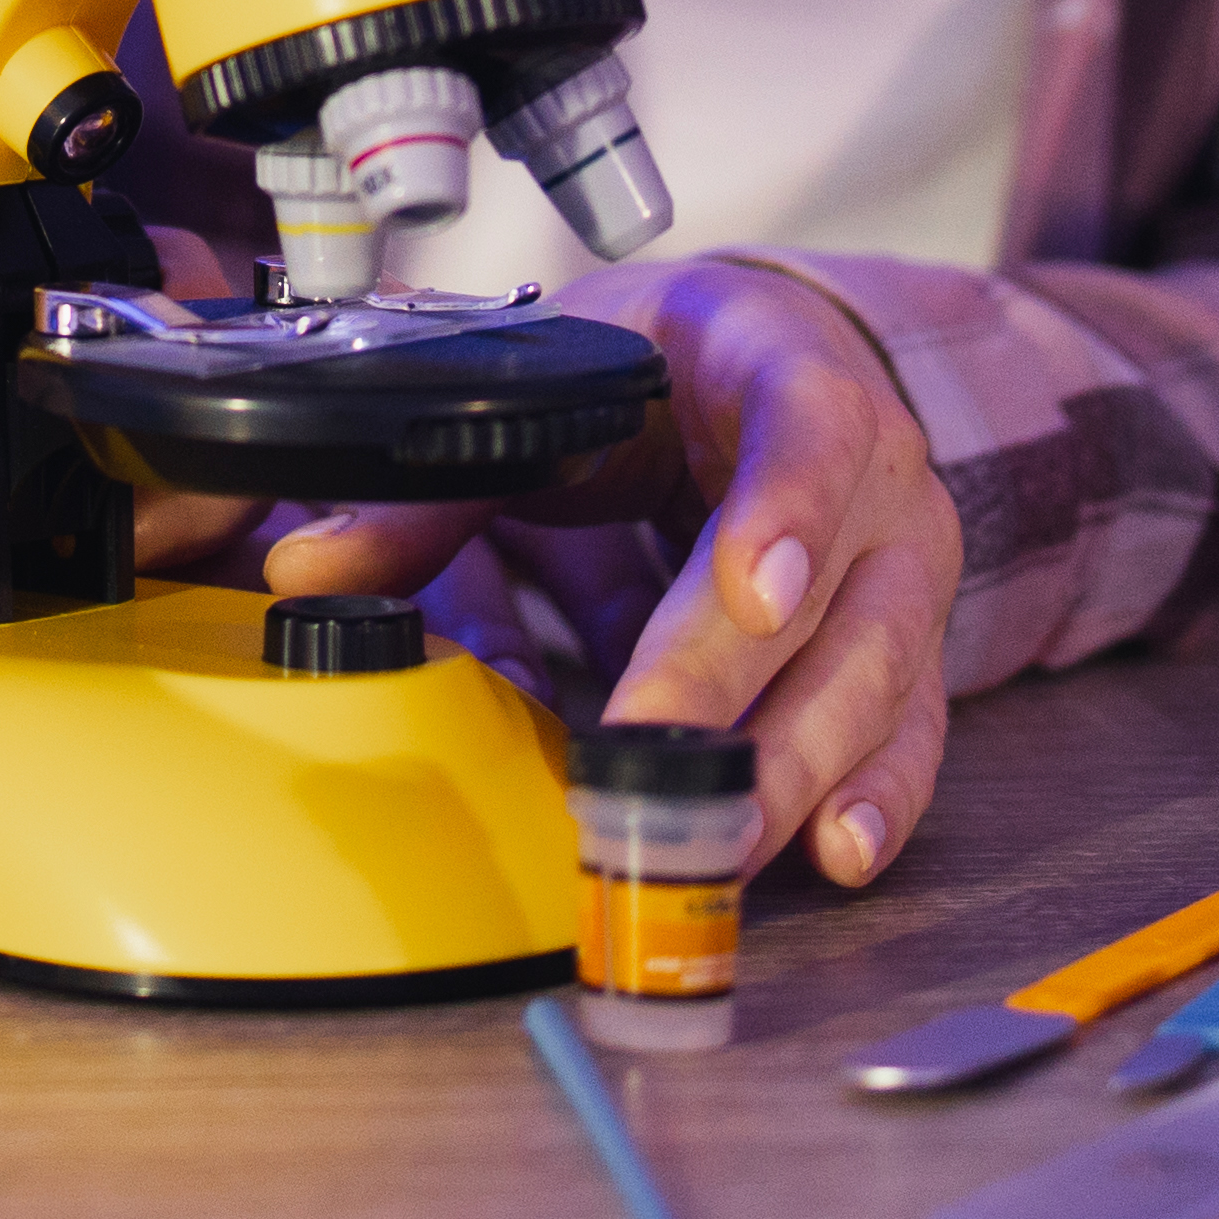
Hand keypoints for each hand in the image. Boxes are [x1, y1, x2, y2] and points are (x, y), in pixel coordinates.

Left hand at [255, 260, 957, 885]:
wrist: (767, 363)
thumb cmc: (663, 375)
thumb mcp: (557, 390)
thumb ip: (436, 481)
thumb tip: (308, 566)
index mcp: (783, 364)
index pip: (810, 424)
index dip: (786, 507)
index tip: (750, 591)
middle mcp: (877, 472)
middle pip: (834, 590)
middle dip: (739, 691)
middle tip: (660, 768)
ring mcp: (906, 565)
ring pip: (877, 677)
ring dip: (799, 770)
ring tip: (721, 844)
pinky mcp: (905, 646)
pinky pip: (911, 729)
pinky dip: (878, 795)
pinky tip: (835, 854)